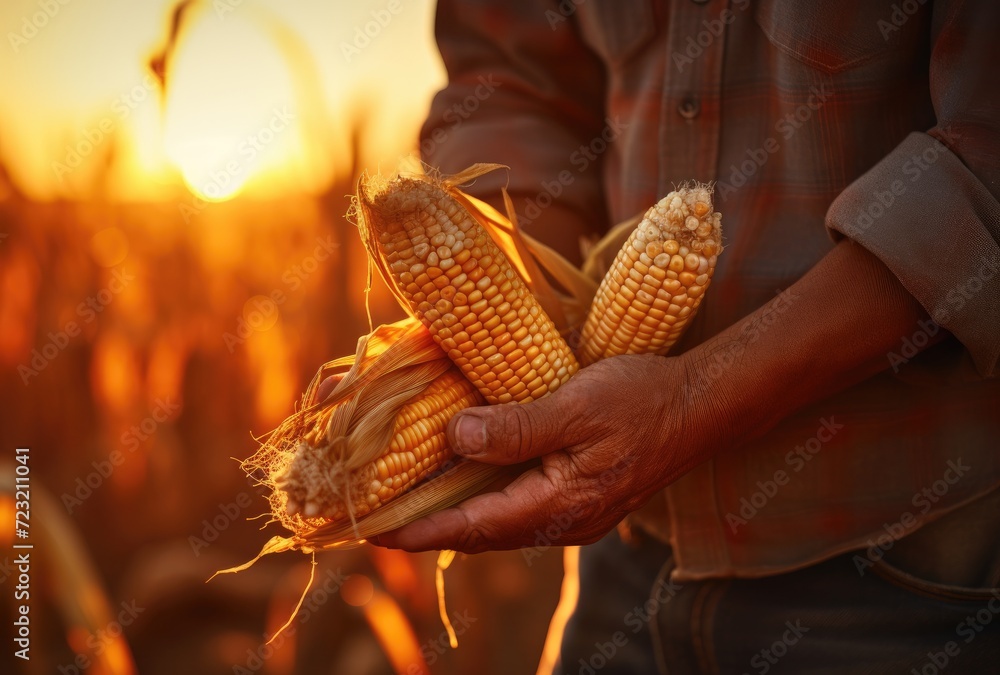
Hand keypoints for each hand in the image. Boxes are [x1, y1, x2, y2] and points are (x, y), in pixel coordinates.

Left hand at [373, 353, 720, 552]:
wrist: (701, 406)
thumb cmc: (643, 400)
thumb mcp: (578, 405)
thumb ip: (518, 427)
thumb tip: (457, 436)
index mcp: (561, 505)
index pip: (475, 526)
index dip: (421, 528)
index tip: (373, 530)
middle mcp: (563, 520)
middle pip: (482, 532)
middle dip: (429, 525)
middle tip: (377, 513)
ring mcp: (573, 512)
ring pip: (500, 519)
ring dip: (455, 510)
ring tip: (409, 496)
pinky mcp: (579, 495)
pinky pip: (519, 503)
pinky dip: (485, 493)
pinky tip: (466, 472)